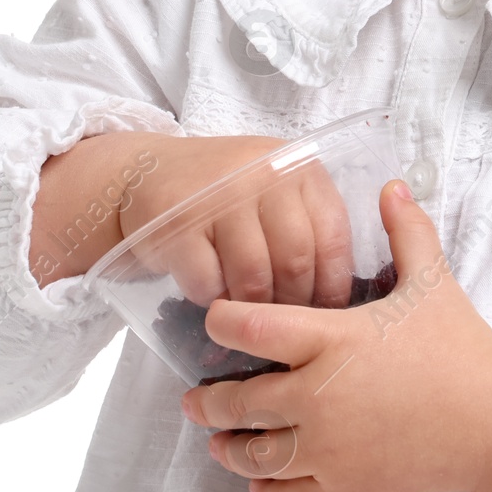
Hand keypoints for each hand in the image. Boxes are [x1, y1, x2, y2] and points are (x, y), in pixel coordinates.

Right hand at [30, 131, 353, 307]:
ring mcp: (219, 197)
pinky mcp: (178, 224)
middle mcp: (263, 174)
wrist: (150, 175)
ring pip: (254, 276)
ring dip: (252, 308)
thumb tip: (341, 299)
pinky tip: (210, 294)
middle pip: (296, 260)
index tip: (328, 313)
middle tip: (282, 324)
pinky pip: (208, 283)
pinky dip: (212, 300)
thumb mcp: (275, 190)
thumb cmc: (226, 197)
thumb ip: (307, 224)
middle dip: (293, 304)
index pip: (333, 234)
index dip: (334, 283)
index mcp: (298, 166)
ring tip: (247, 315)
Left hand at [182, 180, 491, 491]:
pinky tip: (260, 481)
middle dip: (208, 400)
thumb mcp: (433, 281)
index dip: (221, 321)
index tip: (213, 319)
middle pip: (238, 401)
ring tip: (218, 440)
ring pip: (255, 455)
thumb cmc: (460, 348)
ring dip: (229, 448)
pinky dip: (266, 489)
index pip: (251, 328)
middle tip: (194, 397)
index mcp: (332, 340)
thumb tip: (392, 185)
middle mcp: (318, 397)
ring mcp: (328, 449)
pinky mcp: (343, 488)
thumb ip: (406, 230)